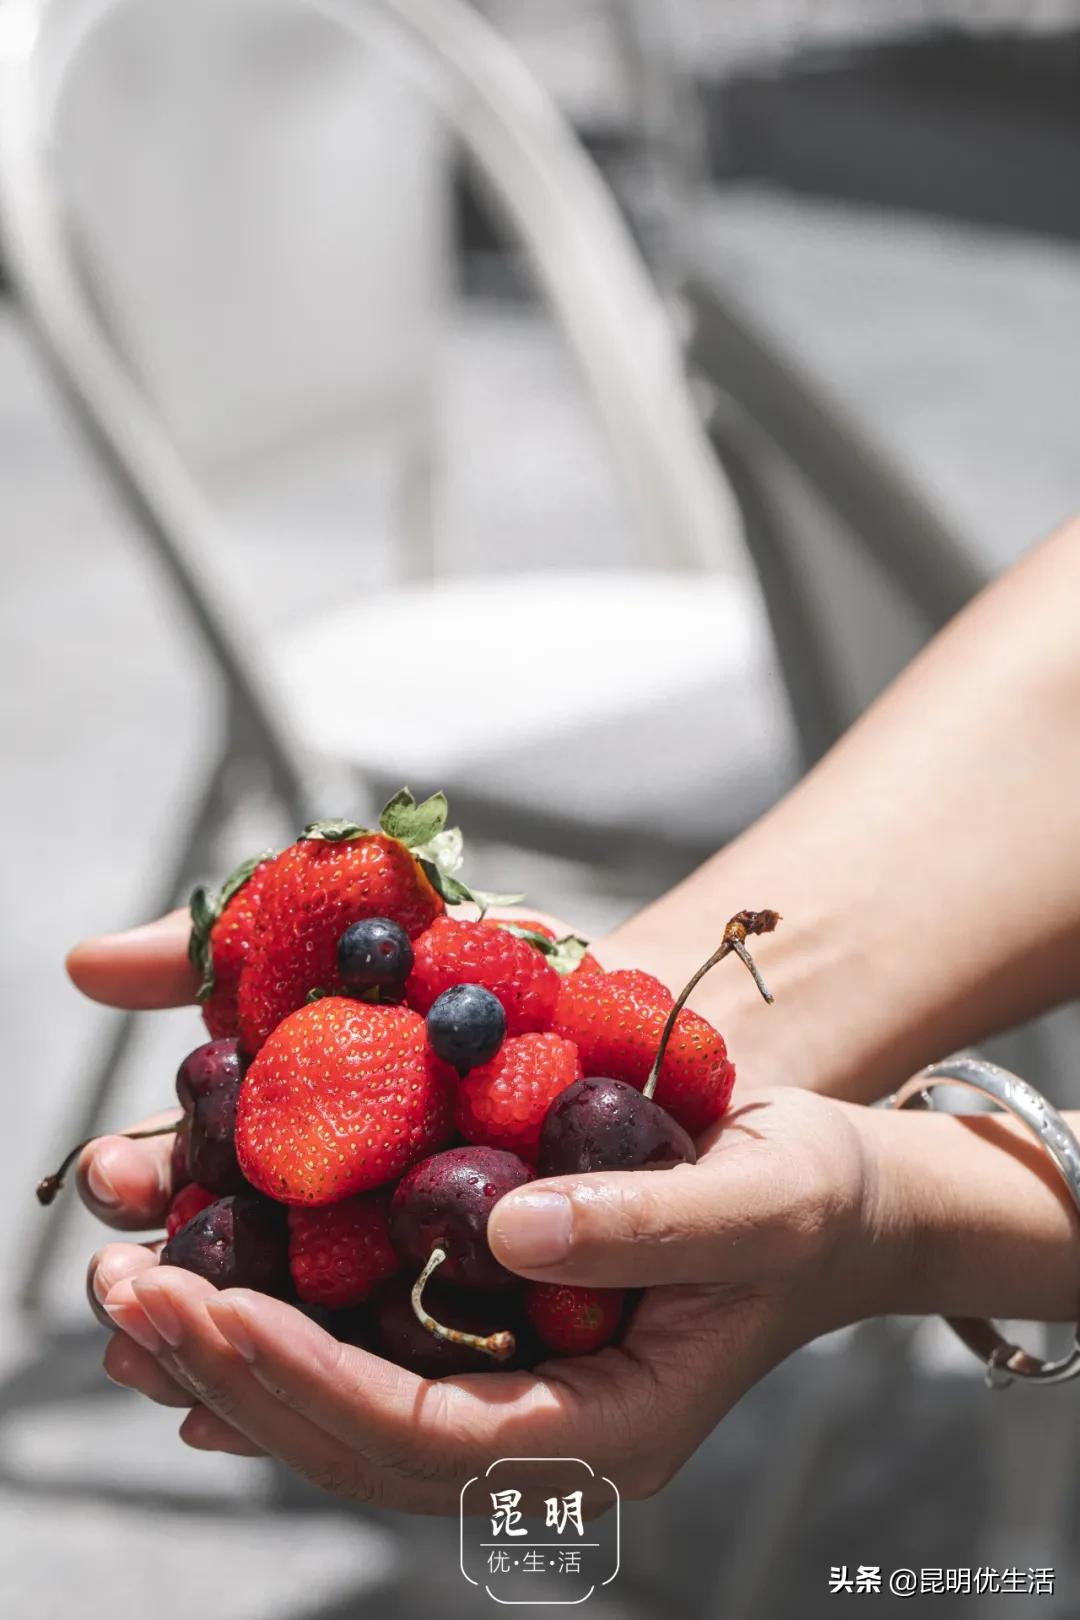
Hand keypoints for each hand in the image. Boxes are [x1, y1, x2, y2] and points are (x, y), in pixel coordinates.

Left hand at [69, 907, 894, 1509]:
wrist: (840, 1204)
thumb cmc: (812, 1197)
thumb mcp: (756, 1196)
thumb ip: (644, 1218)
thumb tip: (501, 1230)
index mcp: (615, 1429)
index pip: (431, 1431)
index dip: (311, 1380)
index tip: (210, 1310)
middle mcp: (553, 1440)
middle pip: (366, 1440)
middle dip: (237, 1375)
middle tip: (126, 1297)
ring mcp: (524, 1404)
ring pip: (355, 1418)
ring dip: (237, 1367)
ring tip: (134, 1301)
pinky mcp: (504, 1353)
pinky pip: (375, 1374)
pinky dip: (286, 1356)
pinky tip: (211, 1328)